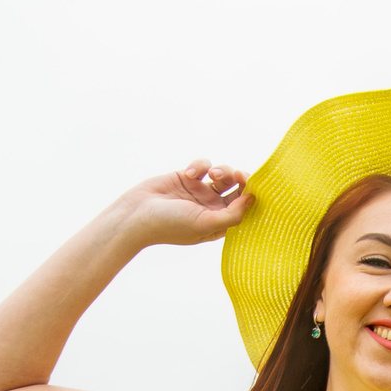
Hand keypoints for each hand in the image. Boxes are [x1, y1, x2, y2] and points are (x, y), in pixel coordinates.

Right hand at [110, 160, 250, 248]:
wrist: (136, 214)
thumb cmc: (170, 225)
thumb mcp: (206, 224)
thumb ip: (232, 214)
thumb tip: (253, 199)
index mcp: (219, 223)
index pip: (245, 208)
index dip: (252, 196)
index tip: (254, 187)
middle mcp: (212, 208)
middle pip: (238, 189)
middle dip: (241, 179)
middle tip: (238, 175)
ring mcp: (200, 192)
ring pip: (224, 174)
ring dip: (223, 170)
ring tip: (212, 174)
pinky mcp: (187, 178)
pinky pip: (203, 165)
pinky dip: (199, 165)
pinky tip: (189, 173)